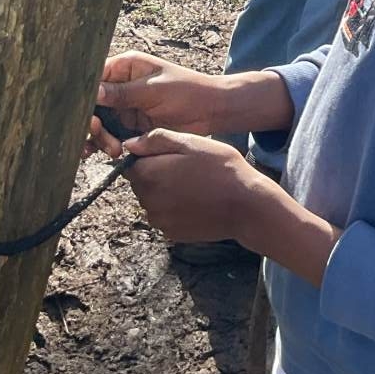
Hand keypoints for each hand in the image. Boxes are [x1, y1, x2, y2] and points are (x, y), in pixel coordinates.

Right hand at [88, 52, 226, 153]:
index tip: (84, 113)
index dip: (84, 95)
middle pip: (92, 104)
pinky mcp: (130, 125)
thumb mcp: (154, 90)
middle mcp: (121, 86)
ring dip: (100, 138)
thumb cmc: (187, 92)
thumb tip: (93, 92)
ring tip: (113, 150)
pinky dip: (107, 145)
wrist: (210, 111)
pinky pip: (111, 135)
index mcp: (126, 67)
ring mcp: (124, 106)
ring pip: (99, 123)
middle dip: (92, 122)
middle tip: (98, 134)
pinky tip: (111, 153)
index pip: (93, 78)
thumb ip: (123, 93)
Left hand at [120, 130, 256, 245]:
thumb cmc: (221, 168)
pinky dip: (173, 209)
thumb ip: (156, 140)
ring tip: (193, 186)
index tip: (172, 156)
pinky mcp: (170, 233)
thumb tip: (128, 144)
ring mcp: (159, 220)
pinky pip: (164, 216)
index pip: (130, 164)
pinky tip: (196, 202)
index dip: (149, 157)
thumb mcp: (192, 143)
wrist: (246, 206)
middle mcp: (147, 201)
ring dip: (164, 193)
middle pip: (140, 184)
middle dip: (155, 175)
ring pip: (151, 201)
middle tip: (187, 169)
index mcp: (149, 174)